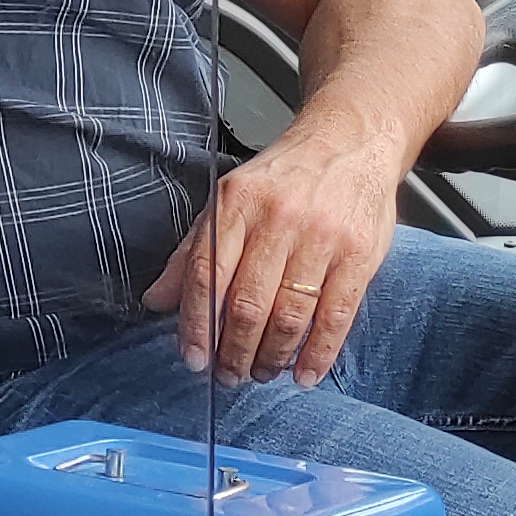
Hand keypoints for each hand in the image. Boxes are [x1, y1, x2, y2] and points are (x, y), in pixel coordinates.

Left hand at [143, 117, 409, 386]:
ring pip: (289, 315)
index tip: (194, 359)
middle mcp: (278, 219)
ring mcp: (322, 238)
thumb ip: (193, 251)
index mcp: (238, 204)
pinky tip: (304, 374)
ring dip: (271, 357)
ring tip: (261, 373)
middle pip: (248, 303)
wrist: (352, 140)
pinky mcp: (359, 254)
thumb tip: (156, 300)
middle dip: (234, 351)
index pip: (208, 274)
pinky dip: (318, 353)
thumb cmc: (286, 176)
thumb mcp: (230, 198)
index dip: (197, 324)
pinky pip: (336, 315)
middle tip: (229, 375)